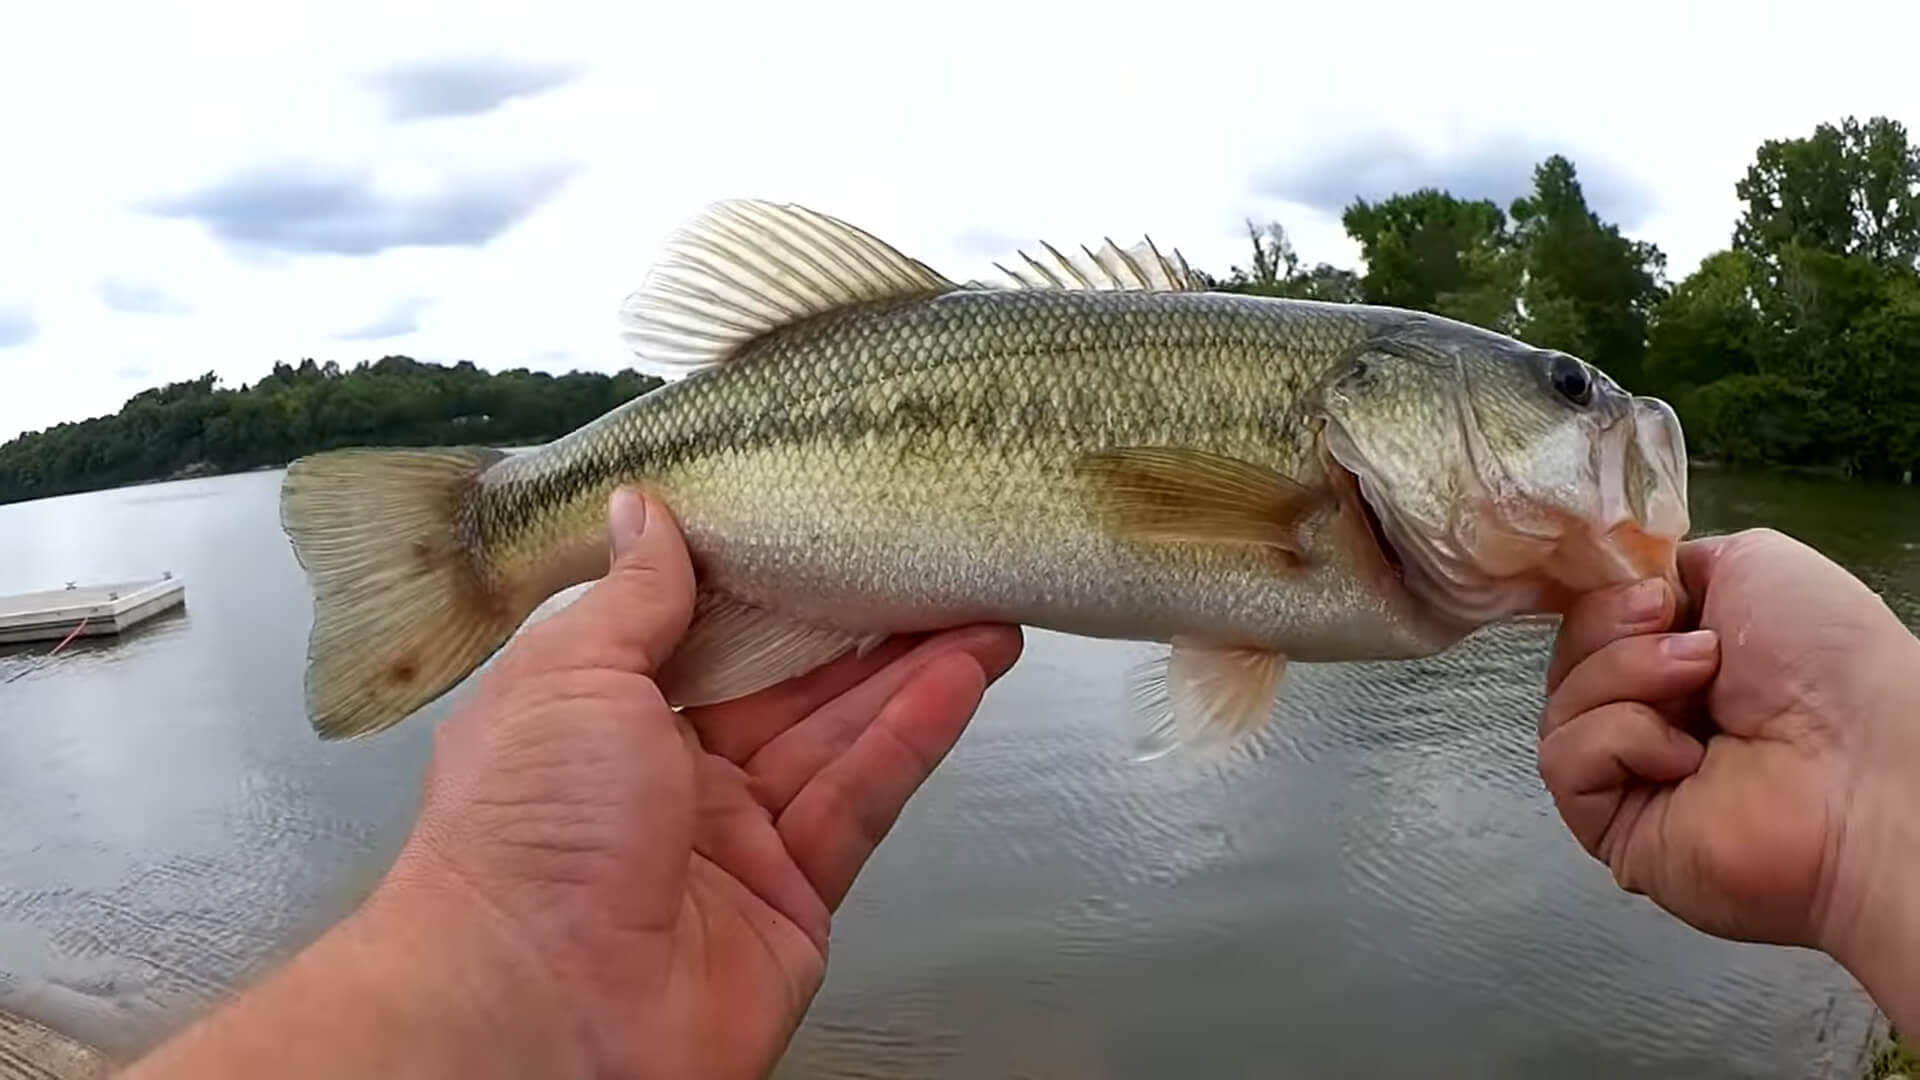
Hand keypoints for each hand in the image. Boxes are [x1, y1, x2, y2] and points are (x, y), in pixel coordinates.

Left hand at [123, 489, 1020, 1079]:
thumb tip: (644, 511)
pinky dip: (910, 738)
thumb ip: (632, 595)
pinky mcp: (793, 898)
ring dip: (911, 671)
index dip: (765, 578)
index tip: (827, 520)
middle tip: (931, 560)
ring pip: (836, 736)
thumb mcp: (571, 675)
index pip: (697, 628)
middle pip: (784, 682)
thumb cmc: (524, 835)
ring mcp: (733, 839)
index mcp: (594, 714)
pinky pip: (858, 801)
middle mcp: (665, 775)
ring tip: (984, 608)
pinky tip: (960, 679)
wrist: (539, 1010)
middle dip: (860, 622)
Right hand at [1537, 528, 1919, 1024]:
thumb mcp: (1753, 564)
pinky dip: (1618, 740)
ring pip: (1560, 704)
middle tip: (1696, 646)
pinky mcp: (1613, 830)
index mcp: (1684, 662)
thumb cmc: (1834, 667)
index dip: (1604, 600)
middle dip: (1615, 634)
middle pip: (1568, 657)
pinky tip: (1684, 756)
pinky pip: (1563, 761)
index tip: (1655, 595)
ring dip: (1624, 678)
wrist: (1863, 763)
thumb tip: (1626, 582)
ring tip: (1699, 690)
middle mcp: (1654, 718)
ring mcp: (1631, 776)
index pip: (1593, 622)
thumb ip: (1672, 563)